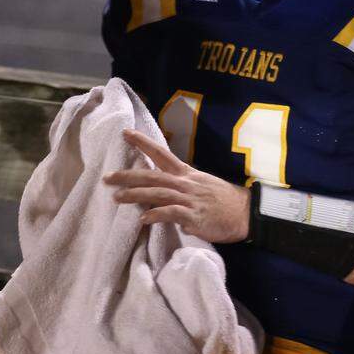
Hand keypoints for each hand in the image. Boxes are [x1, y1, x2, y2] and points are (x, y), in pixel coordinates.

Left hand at [104, 129, 250, 243]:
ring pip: (158, 193)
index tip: (126, 133)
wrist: (246, 213)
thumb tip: (164, 195)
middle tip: (107, 177)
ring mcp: (190, 199)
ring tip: (116, 197)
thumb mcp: (203, 186)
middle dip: (128, 175)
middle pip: (153, 175)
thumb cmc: (224, 201)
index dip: (144, 143)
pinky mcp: (194, 216)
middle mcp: (186, 184)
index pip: (163, 154)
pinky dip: (156, 215)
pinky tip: (143, 219)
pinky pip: (172, 213)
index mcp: (187, 174)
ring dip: (136, 195)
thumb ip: (182, 188)